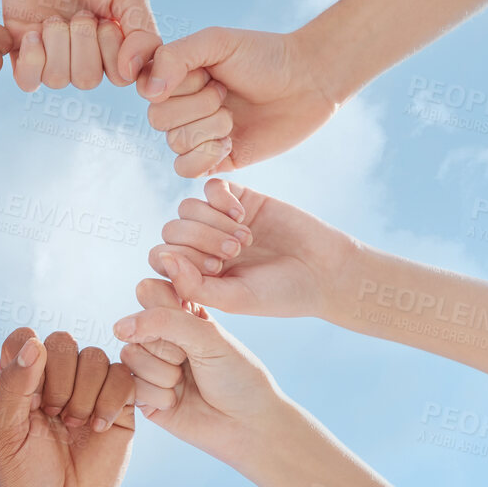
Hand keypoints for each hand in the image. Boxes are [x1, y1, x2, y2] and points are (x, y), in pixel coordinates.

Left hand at [0, 328, 135, 486]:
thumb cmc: (23, 476)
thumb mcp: (6, 433)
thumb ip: (13, 385)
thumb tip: (35, 343)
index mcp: (21, 379)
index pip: (24, 336)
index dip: (29, 356)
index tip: (29, 396)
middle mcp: (55, 378)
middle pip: (63, 341)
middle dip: (59, 379)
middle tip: (53, 416)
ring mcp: (89, 390)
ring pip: (95, 356)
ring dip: (84, 393)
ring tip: (74, 425)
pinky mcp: (119, 405)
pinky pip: (123, 376)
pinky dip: (111, 400)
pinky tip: (99, 429)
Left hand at [1, 0, 158, 89]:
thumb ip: (142, 36)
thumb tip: (131, 76)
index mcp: (112, 42)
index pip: (118, 77)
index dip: (111, 52)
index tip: (106, 18)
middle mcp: (82, 50)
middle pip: (85, 80)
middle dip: (83, 44)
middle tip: (79, 12)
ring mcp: (51, 48)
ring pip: (57, 80)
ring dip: (57, 46)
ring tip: (55, 18)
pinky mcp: (20, 41)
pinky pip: (26, 80)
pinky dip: (31, 62)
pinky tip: (34, 34)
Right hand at [113, 279, 291, 466]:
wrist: (248, 424)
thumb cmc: (237, 376)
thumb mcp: (208, 337)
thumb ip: (164, 321)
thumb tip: (118, 327)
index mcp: (181, 313)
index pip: (149, 292)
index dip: (164, 310)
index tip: (195, 329)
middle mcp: (161, 337)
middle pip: (135, 326)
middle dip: (168, 348)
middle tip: (192, 361)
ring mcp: (149, 366)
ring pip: (131, 356)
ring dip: (164, 373)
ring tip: (186, 382)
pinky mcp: (141, 395)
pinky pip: (131, 385)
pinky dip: (159, 396)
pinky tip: (177, 401)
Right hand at [138, 26, 338, 175]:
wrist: (307, 83)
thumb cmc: (265, 56)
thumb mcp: (217, 42)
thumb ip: (176, 56)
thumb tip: (149, 92)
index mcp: (177, 76)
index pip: (149, 90)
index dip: (179, 85)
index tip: (209, 73)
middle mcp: (182, 106)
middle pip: (158, 120)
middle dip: (199, 106)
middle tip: (226, 93)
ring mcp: (197, 134)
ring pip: (174, 144)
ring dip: (209, 128)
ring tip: (234, 116)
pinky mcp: (214, 160)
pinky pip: (185, 170)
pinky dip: (205, 157)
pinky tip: (230, 142)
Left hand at [146, 179, 357, 317]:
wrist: (325, 271)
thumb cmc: (279, 293)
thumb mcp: (234, 299)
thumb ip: (194, 286)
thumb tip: (164, 259)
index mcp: (196, 275)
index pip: (162, 257)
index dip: (181, 259)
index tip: (216, 270)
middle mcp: (203, 247)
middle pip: (172, 230)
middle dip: (199, 239)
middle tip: (234, 253)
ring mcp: (219, 221)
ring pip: (187, 208)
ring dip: (212, 222)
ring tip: (244, 239)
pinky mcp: (240, 198)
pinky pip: (210, 187)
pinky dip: (221, 199)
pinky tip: (243, 215)